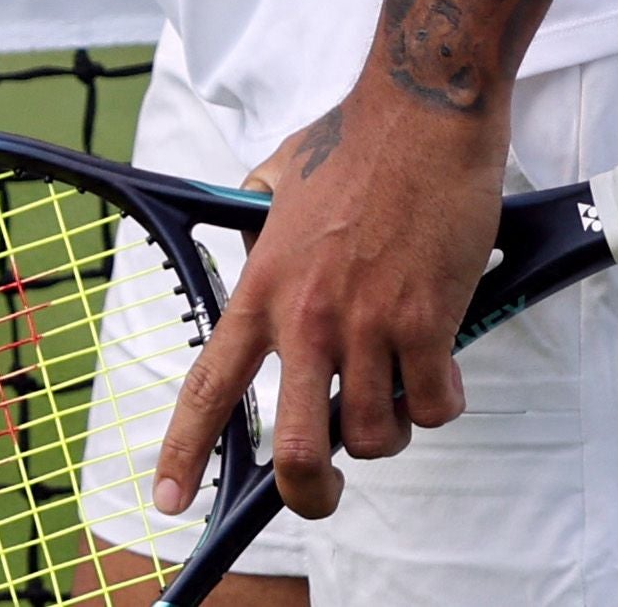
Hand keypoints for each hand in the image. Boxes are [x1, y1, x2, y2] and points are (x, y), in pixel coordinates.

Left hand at [156, 87, 506, 525]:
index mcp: (262, 287)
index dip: (186, 453)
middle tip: (325, 490)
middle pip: (295, 447)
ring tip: (401, 384)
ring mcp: (365, 324)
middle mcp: (306, 317)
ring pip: (376, 434)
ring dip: (393, 426)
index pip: (209, 386)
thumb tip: (251, 247)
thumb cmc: (356, 143)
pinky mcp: (425, 322)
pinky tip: (444, 364)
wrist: (419, 115)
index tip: (173, 501)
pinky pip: (435, 406)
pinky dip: (444, 399)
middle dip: (311, 491)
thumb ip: (258, 224)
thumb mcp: (277, 180)